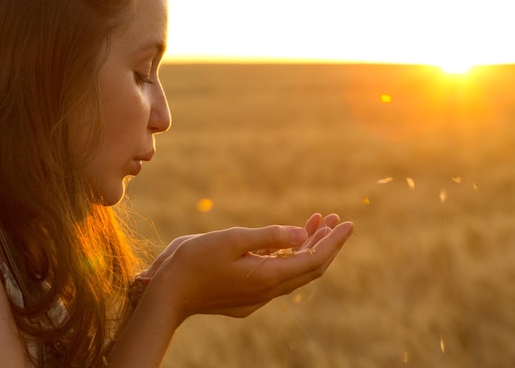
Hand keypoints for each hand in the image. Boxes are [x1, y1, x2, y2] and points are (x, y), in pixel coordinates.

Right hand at [148, 213, 353, 321]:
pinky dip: (290, 256)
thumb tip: (302, 233)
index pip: (314, 259)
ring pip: (294, 271)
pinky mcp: (248, 296)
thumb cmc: (193, 261)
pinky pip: (279, 275)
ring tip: (317, 221)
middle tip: (334, 218)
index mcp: (267, 277)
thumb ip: (269, 236)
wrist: (166, 295)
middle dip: (326, 242)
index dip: (334, 241)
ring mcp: (258, 297)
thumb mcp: (231, 240)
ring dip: (308, 247)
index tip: (348, 223)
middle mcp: (267, 291)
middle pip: (309, 268)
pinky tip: (290, 240)